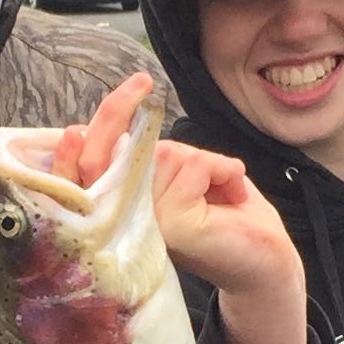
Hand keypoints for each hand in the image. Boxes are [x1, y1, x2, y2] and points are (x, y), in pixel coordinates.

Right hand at [54, 74, 307, 343]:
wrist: (267, 261)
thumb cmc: (224, 215)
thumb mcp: (177, 178)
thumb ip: (146, 160)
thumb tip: (125, 131)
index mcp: (120, 213)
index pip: (83, 173)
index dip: (75, 143)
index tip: (92, 110)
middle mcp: (125, 222)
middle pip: (111, 154)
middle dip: (117, 110)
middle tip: (140, 82)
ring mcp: (147, 224)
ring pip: (163, 153)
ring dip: (202, 159)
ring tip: (219, 186)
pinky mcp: (175, 224)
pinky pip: (194, 165)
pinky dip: (222, 168)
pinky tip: (233, 192)